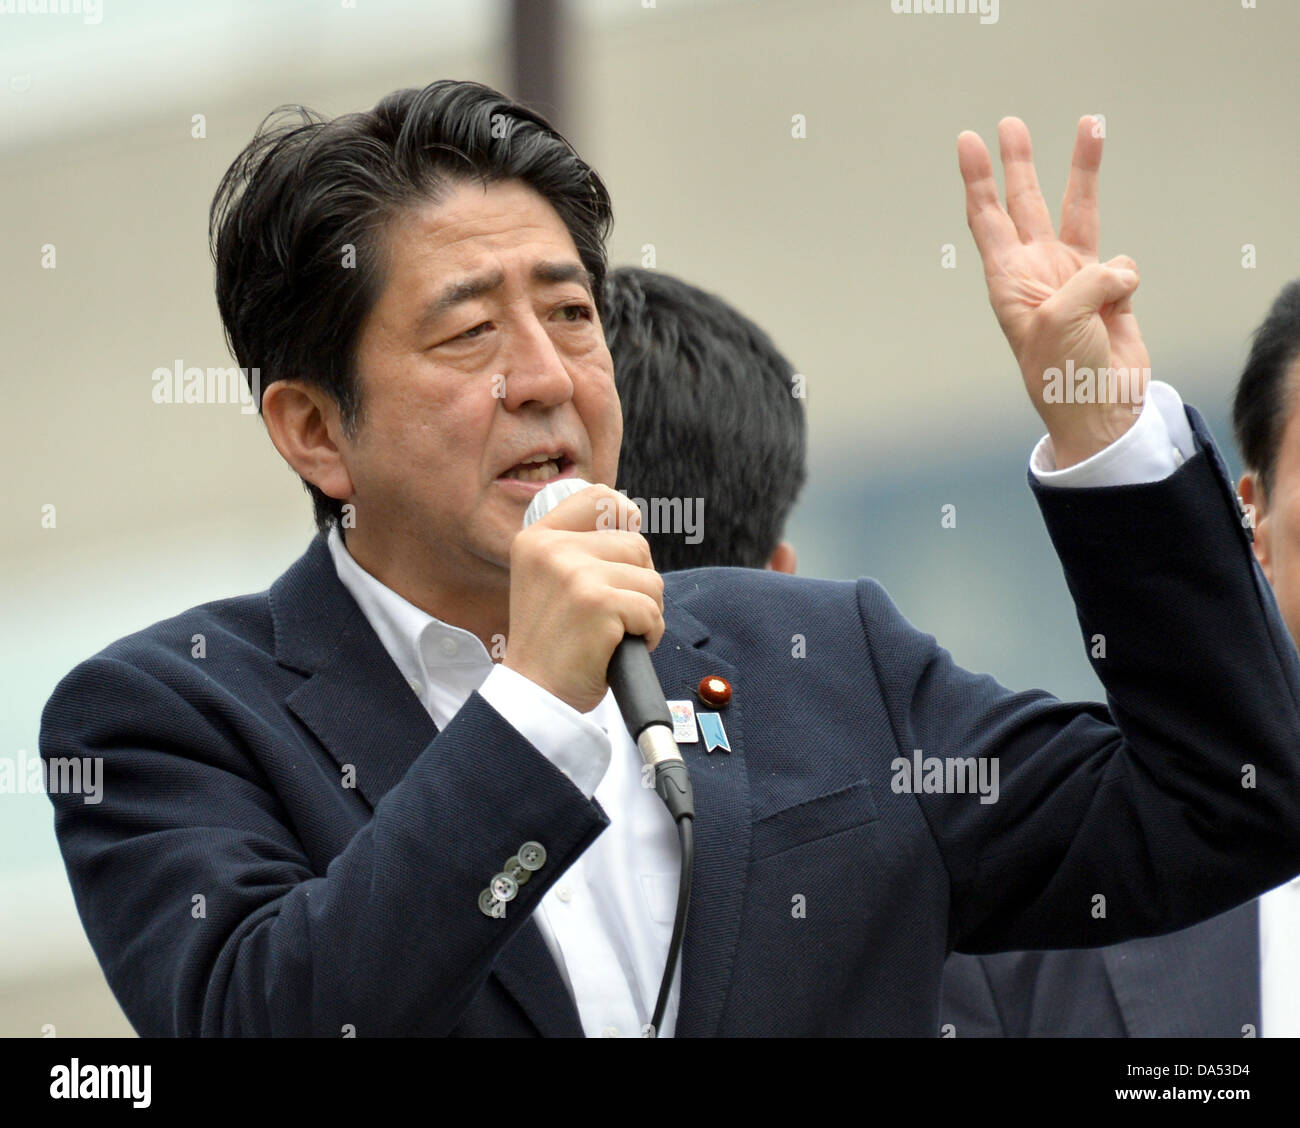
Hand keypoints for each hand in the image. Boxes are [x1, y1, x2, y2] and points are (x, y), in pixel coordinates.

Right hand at [505, 485, 663, 713]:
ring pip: (650, 580)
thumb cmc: (552, 644)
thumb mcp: (550, 581)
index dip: (624, 515)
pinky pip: (652, 611)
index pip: (596, 497)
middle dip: (639, 582)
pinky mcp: (598, 603)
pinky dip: (648, 635)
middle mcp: (552, 549)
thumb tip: (631, 518)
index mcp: (536, 539)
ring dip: (645, 612)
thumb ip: (580, 549)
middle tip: (613, 614)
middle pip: (636, 544)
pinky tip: (620, 648)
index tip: (627, 540)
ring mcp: (575, 574)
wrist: (536, 695)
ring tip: (614, 633)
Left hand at [958, 116, 1150, 467]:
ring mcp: (1073, 277)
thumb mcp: (1062, 321)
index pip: (987, 219)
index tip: (968, 141)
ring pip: (1078, 211)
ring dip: (1082, 170)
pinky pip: (1122, 265)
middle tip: (1010, 124)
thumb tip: (1120, 270)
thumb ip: (1088, 280)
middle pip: (1025, 203)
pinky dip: (1125, 281)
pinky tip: (1119, 311)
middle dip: (1019, 164)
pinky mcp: (1108, 289)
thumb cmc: (1062, 373)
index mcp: (1009, 280)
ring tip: (1091, 124)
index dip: (978, 180)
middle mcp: (1037, 272)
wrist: (1098, 409)